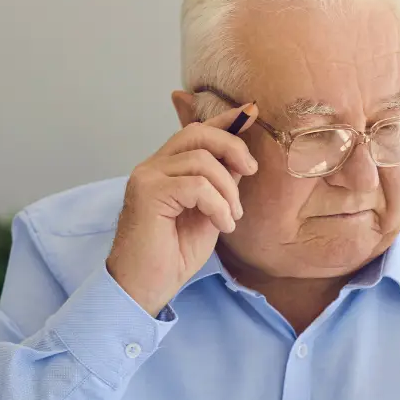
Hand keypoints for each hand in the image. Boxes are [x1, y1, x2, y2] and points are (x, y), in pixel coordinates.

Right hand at [107, 104, 258, 314]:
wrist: (147, 286)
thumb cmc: (173, 254)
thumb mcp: (208, 212)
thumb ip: (219, 184)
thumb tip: (241, 159)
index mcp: (166, 168)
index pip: (196, 131)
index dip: (226, 120)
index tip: (252, 112)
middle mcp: (152, 166)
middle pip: (198, 134)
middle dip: (233, 147)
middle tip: (251, 172)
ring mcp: (147, 177)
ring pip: (202, 161)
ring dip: (228, 190)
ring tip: (231, 217)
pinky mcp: (148, 193)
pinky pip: (197, 186)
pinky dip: (218, 205)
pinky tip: (222, 226)